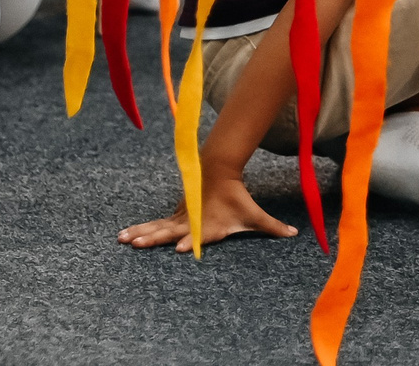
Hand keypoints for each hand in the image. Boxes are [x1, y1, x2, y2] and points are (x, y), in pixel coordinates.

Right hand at [116, 173, 295, 252]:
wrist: (219, 170)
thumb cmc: (237, 198)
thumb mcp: (255, 214)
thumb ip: (272, 226)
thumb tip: (295, 234)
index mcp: (210, 224)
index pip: (199, 234)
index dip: (192, 241)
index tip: (181, 248)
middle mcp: (192, 221)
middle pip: (171, 231)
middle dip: (155, 238)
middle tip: (139, 244)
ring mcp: (180, 217)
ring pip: (157, 227)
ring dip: (140, 233)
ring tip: (123, 240)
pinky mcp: (174, 215)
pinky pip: (153, 224)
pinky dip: (138, 228)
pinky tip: (123, 236)